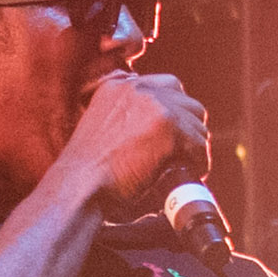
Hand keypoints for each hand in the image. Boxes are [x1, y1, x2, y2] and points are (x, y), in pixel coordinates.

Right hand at [55, 71, 209, 212]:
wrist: (77, 190)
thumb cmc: (85, 177)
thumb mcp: (99, 135)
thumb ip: (122, 124)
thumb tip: (150, 138)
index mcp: (117, 87)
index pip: (163, 87)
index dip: (173, 112)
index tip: (172, 134)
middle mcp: (136, 88)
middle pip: (184, 100)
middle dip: (187, 127)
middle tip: (183, 153)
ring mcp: (154, 105)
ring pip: (196, 121)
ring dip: (194, 145)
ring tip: (186, 166)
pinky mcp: (168, 126)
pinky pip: (199, 143)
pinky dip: (199, 162)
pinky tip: (191, 174)